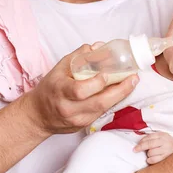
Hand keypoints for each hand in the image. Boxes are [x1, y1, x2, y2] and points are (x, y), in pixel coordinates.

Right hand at [21, 44, 138, 135]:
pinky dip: (113, 101)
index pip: (80, 90)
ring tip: (132, 82)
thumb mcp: (59, 69)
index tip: (108, 73)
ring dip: (121, 95)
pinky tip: (121, 91)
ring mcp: (78, 119)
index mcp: (60, 91)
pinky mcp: (84, 125)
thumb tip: (98, 47)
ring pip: (104, 109)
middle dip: (120, 90)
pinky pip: (103, 112)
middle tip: (133, 77)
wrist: (38, 116)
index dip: (96, 83)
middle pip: (99, 102)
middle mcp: (69, 108)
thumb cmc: (50, 89)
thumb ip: (79, 56)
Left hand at [133, 132, 172, 163]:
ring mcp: (165, 150)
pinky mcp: (166, 157)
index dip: (141, 141)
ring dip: (148, 154)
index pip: (149, 137)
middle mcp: (164, 142)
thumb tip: (140, 142)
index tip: (136, 145)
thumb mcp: (161, 136)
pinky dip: (150, 160)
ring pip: (151, 152)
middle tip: (135, 150)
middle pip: (149, 144)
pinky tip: (150, 159)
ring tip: (151, 153)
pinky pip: (154, 160)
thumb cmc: (167, 142)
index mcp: (162, 135)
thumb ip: (152, 138)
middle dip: (140, 147)